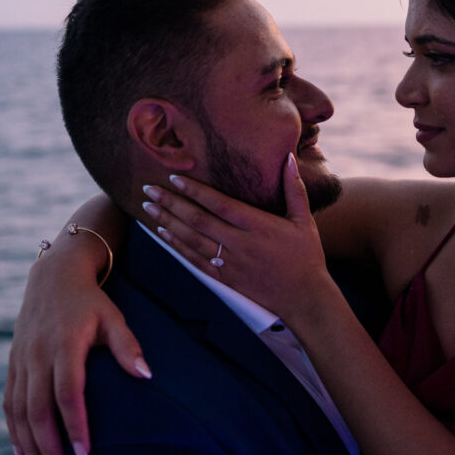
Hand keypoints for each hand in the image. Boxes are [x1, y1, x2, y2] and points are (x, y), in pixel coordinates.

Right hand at [3, 246, 150, 454]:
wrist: (53, 276)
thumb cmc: (91, 301)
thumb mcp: (114, 317)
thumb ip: (128, 346)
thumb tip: (147, 375)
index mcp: (65, 345)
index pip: (68, 394)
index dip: (75, 427)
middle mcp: (38, 355)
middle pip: (38, 411)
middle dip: (49, 449)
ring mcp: (21, 360)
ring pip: (18, 412)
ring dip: (28, 447)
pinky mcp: (12, 363)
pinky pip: (7, 403)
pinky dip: (13, 431)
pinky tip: (22, 454)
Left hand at [142, 153, 334, 321]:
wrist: (304, 297)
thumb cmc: (306, 255)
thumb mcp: (304, 220)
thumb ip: (294, 188)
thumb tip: (289, 158)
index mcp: (258, 226)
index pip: (219, 204)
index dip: (196, 191)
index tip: (175, 178)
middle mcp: (240, 244)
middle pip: (198, 221)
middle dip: (171, 203)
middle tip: (149, 189)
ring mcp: (230, 263)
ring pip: (192, 240)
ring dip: (167, 222)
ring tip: (148, 207)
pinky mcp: (225, 279)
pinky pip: (195, 261)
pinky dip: (177, 246)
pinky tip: (163, 234)